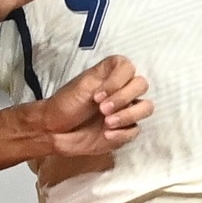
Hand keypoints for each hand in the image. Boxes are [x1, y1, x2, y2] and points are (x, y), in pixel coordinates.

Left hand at [27, 55, 151, 156]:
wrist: (55, 129)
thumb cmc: (67, 103)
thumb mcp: (83, 84)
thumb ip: (105, 76)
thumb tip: (124, 79)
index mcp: (112, 75)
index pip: (129, 67)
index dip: (118, 80)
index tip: (98, 94)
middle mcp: (123, 90)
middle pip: (142, 85)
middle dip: (123, 98)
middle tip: (102, 109)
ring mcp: (126, 110)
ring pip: (146, 107)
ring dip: (128, 115)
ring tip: (107, 123)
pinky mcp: (125, 130)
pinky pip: (136, 130)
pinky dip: (122, 133)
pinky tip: (106, 134)